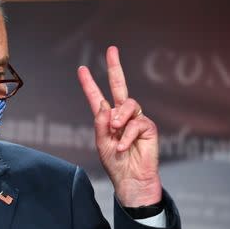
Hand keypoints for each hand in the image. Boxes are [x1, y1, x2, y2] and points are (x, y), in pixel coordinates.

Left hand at [77, 46, 161, 206]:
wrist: (131, 179)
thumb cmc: (115, 163)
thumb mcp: (101, 143)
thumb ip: (101, 124)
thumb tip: (105, 105)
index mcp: (107, 119)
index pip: (97, 97)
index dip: (89, 84)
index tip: (81, 69)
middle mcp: (121, 115)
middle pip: (119, 86)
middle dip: (115, 67)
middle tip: (112, 50)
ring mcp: (135, 119)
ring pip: (128, 104)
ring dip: (120, 116)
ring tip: (115, 130)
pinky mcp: (148, 127)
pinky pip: (136, 122)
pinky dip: (127, 135)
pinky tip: (124, 147)